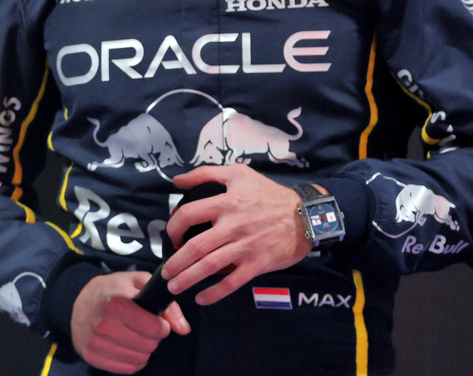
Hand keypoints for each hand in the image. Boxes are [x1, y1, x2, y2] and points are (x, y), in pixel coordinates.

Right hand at [70, 272, 188, 373]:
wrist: (79, 302)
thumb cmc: (112, 290)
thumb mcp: (139, 284)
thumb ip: (166, 304)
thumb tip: (183, 329)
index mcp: (115, 303)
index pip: (155, 329)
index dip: (162, 326)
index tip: (158, 321)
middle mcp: (103, 325)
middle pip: (149, 345)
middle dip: (152, 337)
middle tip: (143, 326)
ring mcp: (96, 343)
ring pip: (140, 359)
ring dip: (143, 349)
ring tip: (134, 334)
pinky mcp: (93, 357)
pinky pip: (127, 368)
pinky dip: (132, 359)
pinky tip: (126, 344)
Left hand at [160, 165, 310, 305]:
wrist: (306, 215)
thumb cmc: (269, 194)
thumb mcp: (238, 173)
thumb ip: (205, 173)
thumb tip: (177, 180)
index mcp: (227, 202)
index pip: (189, 214)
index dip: (173, 226)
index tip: (170, 236)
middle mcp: (234, 225)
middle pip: (196, 246)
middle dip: (176, 262)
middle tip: (166, 272)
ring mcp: (246, 246)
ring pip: (211, 266)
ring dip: (189, 278)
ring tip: (175, 287)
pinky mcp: (258, 263)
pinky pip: (233, 282)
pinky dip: (215, 292)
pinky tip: (202, 298)